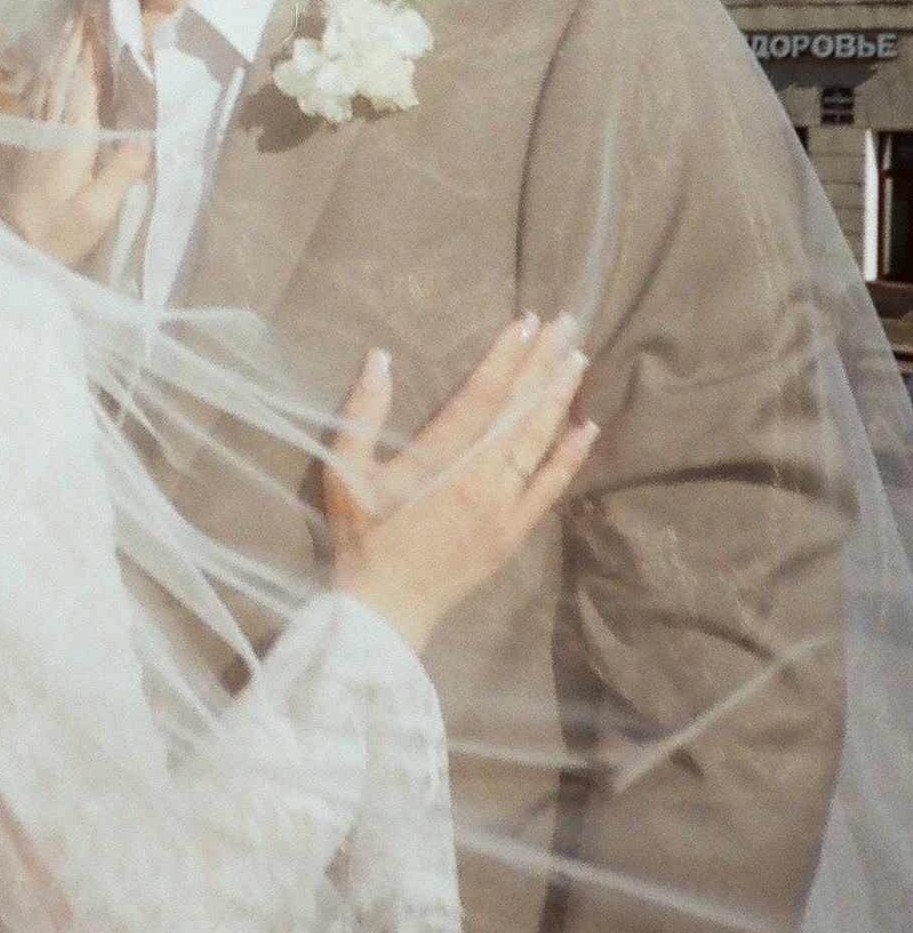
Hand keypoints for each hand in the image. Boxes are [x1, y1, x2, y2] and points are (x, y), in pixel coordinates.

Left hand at [8, 28, 147, 266]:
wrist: (10, 250)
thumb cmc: (57, 233)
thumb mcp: (97, 208)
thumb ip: (123, 169)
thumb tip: (149, 129)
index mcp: (71, 135)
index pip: (84, 79)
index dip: (93, 45)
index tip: (101, 12)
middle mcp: (50, 125)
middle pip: (63, 72)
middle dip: (77, 37)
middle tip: (87, 4)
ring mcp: (36, 135)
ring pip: (49, 81)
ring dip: (61, 51)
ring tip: (70, 25)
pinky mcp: (29, 147)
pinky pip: (39, 96)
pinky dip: (47, 75)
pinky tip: (47, 71)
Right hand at [323, 315, 597, 653]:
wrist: (386, 610)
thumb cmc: (363, 538)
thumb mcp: (345, 473)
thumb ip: (361, 413)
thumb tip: (380, 358)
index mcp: (442, 462)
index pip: (483, 396)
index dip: (505, 357)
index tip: (525, 322)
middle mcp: (481, 480)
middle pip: (520, 411)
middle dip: (542, 364)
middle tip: (567, 324)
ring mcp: (503, 508)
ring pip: (539, 443)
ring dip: (560, 398)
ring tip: (578, 359)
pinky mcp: (513, 532)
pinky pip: (549, 488)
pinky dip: (569, 457)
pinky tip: (586, 429)